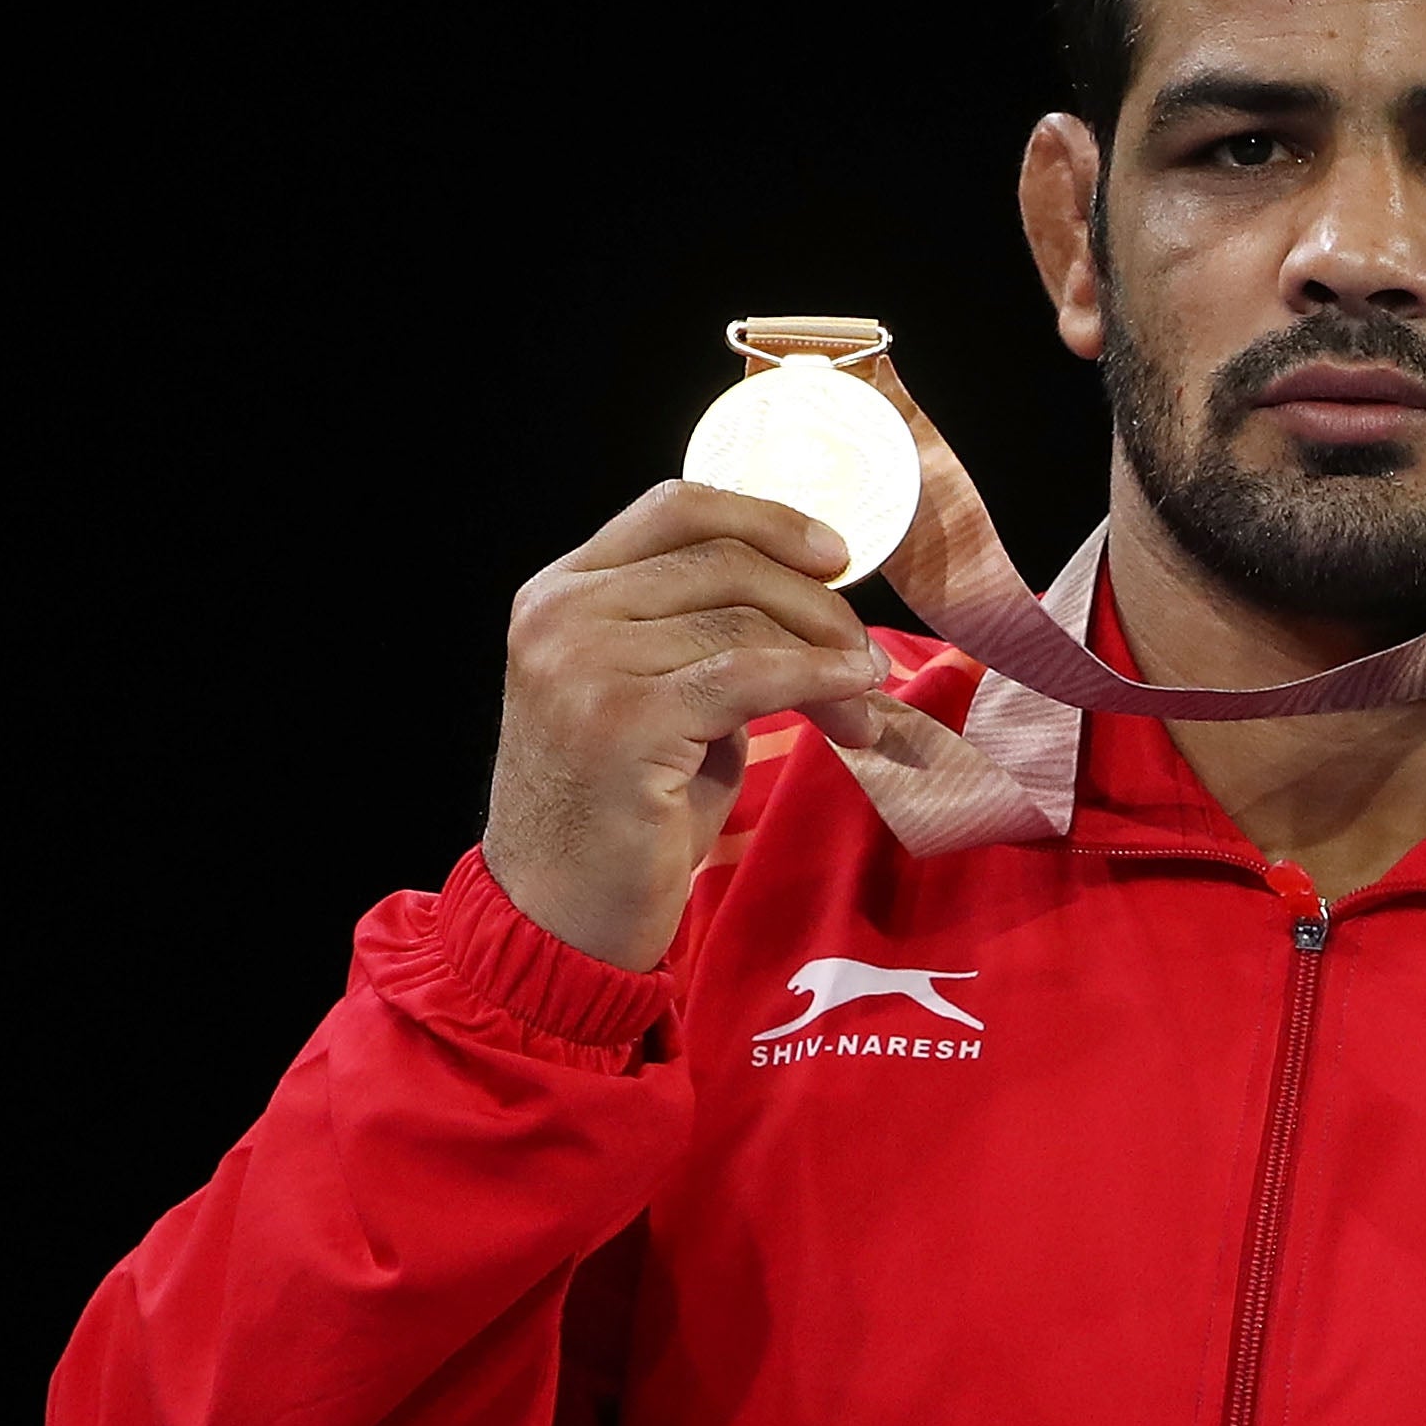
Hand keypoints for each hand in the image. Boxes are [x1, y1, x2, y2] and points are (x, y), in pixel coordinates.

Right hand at [481, 481, 883, 970]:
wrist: (558, 915)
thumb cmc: (621, 815)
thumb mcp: (654, 698)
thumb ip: (700, 635)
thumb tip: (811, 601)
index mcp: (561, 593)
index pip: (675, 509)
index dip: (767, 519)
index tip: (834, 553)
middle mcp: (562, 615)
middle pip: (725, 561)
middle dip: (816, 604)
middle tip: (866, 656)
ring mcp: (583, 663)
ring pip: (745, 618)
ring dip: (826, 656)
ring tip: (859, 709)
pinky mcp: (622, 720)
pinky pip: (749, 675)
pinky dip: (815, 677)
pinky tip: (852, 694)